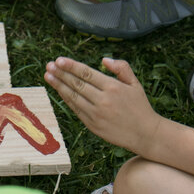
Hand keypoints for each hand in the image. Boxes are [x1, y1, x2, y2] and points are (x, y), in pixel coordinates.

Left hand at [44, 56, 161, 155]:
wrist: (146, 134)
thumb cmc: (140, 107)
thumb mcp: (135, 84)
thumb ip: (122, 68)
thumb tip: (104, 59)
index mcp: (113, 87)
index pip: (87, 73)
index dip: (71, 66)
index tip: (59, 60)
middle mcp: (103, 100)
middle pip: (77, 84)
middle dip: (61, 74)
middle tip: (49, 65)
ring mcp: (96, 114)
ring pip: (73, 97)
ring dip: (59, 86)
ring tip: (48, 76)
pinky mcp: (92, 125)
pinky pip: (76, 109)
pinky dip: (66, 99)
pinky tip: (59, 91)